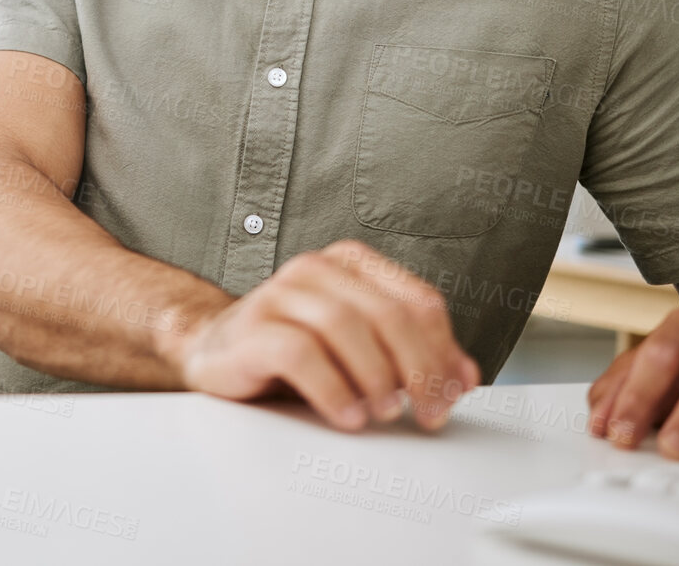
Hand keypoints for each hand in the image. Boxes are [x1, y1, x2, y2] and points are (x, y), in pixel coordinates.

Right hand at [173, 239, 480, 432]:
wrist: (215, 352)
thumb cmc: (292, 349)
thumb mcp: (360, 349)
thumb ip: (412, 356)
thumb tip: (463, 377)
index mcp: (351, 264)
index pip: (419, 301)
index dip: (443, 352)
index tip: (450, 395)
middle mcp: (316, 270)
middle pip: (390, 314)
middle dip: (419, 370)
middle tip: (426, 413)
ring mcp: (279, 293)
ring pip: (347, 326)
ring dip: (375, 378)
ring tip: (381, 412)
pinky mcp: (252, 329)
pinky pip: (300, 353)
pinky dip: (333, 390)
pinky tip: (346, 414)